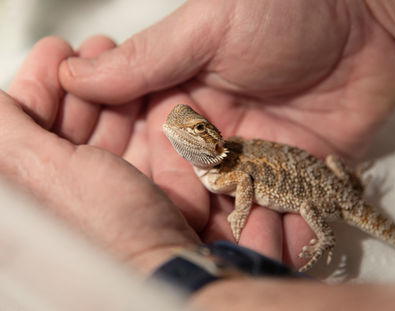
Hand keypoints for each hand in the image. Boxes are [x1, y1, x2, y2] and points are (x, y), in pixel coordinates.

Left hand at [1, 36, 199, 274]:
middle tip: (99, 52)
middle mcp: (70, 193)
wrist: (171, 266)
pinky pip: (148, 145)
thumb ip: (8, 132)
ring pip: (111, 131)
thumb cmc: (106, 231)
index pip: (26, 125)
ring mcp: (114, 193)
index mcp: (33, 190)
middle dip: (86, 85)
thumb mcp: (40, 171)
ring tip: (128, 65)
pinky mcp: (151, 192)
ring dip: (122, 95)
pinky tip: (161, 96)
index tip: (57, 53)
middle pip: (71, 124)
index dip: (40, 83)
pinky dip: (154, 118)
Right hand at [57, 0, 394, 267]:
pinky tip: (282, 253)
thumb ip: (148, 62)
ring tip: (246, 258)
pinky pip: (293, 213)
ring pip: (244, 212)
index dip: (153, 191)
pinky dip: (289, 236)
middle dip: (200, 224)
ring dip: (244, 237)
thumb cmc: (288, 7)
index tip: (156, 216)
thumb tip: (76, 75)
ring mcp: (266, 157)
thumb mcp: (207, 27)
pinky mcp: (307, 170)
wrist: (373, 13)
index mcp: (188, 105)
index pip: (157, 160)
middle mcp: (223, 137)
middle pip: (199, 197)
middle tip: (204, 247)